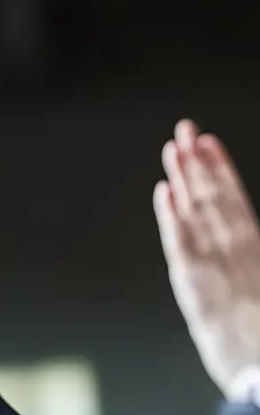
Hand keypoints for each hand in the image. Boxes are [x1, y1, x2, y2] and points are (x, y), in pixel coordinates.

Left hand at [154, 118, 259, 394]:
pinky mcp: (194, 283)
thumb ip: (253, 252)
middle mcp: (236, 248)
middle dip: (198, 162)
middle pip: (213, 195)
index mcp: (257, 247)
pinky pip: (180, 240)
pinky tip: (164, 191)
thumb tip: (238, 235)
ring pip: (195, 210)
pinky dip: (171, 215)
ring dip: (183, 177)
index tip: (208, 144)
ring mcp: (215, 262)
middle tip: (184, 131)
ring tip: (172, 149)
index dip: (220, 169)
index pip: (235, 198)